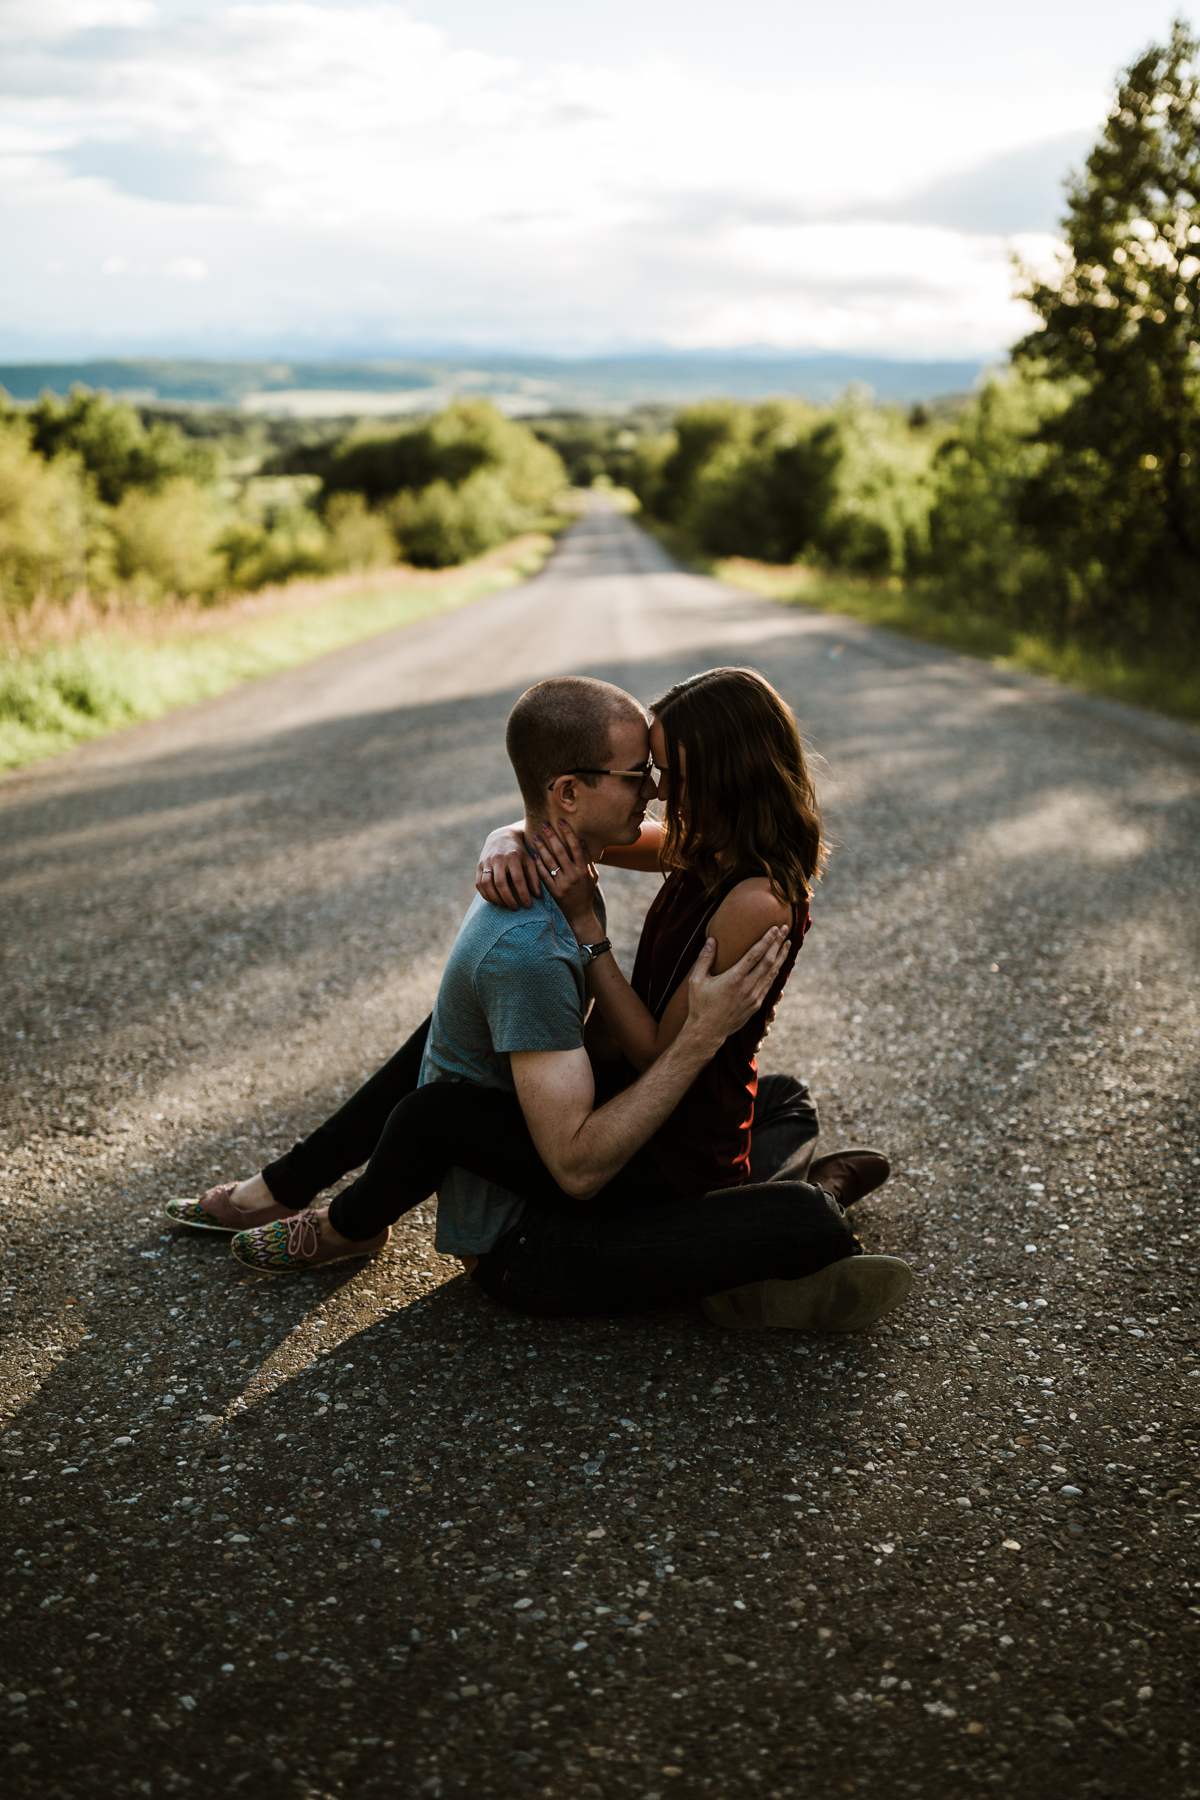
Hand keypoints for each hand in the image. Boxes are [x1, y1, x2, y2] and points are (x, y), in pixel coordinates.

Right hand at [476, 824, 540, 909]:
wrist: (502, 837)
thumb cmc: (520, 852)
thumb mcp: (530, 860)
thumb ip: (534, 877)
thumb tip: (538, 896)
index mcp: (513, 856)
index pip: (518, 879)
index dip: (523, 894)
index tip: (528, 905)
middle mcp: (498, 859)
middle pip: (500, 883)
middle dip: (508, 899)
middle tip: (516, 908)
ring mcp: (486, 862)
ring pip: (487, 884)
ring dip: (496, 899)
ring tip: (505, 906)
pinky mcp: (479, 866)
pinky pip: (479, 884)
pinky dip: (486, 895)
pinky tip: (495, 901)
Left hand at [533, 819, 599, 930]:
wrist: (581, 915)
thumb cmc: (586, 892)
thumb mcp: (592, 876)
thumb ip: (587, 859)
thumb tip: (582, 841)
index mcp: (584, 869)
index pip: (575, 846)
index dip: (568, 833)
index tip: (561, 821)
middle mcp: (574, 875)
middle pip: (560, 851)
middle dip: (552, 837)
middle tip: (544, 825)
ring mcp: (563, 884)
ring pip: (550, 862)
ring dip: (542, 848)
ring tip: (536, 837)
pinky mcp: (554, 891)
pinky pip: (544, 875)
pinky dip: (538, 864)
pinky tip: (534, 855)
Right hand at [683, 927, 789, 1050]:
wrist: (708, 1031)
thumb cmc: (700, 1005)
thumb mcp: (696, 980)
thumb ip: (704, 959)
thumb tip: (711, 940)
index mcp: (734, 978)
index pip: (755, 954)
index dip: (767, 940)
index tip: (775, 928)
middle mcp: (748, 987)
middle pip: (769, 961)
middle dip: (778, 944)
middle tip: (786, 929)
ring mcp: (754, 997)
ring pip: (773, 973)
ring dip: (781, 957)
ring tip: (787, 944)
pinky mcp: (756, 1005)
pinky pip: (770, 985)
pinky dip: (776, 972)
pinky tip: (780, 965)